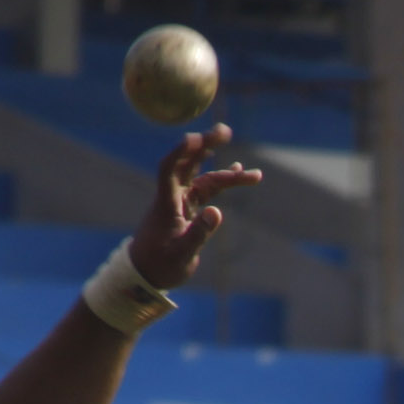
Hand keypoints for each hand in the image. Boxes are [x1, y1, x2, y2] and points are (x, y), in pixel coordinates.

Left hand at [130, 128, 265, 286]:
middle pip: (189, 164)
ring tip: (256, 175)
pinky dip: (223, 181)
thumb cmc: (160, 265)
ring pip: (206, 178)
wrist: (148, 273)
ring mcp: (182, 200)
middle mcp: (173, 196)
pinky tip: (238, 172)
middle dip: (206, 145)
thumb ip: (199, 233)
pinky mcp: (189, 207)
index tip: (195, 137)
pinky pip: (208, 189)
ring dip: (228, 174)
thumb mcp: (181, 254)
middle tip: (225, 131)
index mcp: (166, 204)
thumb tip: (218, 212)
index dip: (180, 152)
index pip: (169, 169)